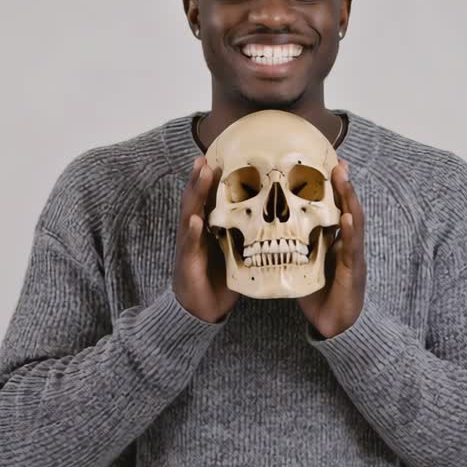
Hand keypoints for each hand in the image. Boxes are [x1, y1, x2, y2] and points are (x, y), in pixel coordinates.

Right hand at [173, 156, 239, 323]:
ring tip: (202, 174)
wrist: (202, 310)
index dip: (213, 178)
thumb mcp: (236, 251)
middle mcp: (195, 233)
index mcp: (207, 228)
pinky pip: (190, 246)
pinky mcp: (187, 264)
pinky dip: (193, 232)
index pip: (209, 198)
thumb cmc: (220, 278)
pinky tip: (195, 221)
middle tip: (205, 158)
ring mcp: (189, 247)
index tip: (219, 156)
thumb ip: (248, 232)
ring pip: (190, 215)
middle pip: (196, 200)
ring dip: (195, 193)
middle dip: (200, 178)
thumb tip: (279, 216)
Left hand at [298, 160, 365, 338]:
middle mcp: (348, 244)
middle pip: (349, 208)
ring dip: (350, 198)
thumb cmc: (318, 294)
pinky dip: (350, 232)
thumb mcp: (304, 263)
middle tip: (339, 163)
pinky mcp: (352, 272)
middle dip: (344, 185)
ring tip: (344, 178)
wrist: (334, 326)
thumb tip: (267, 227)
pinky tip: (348, 218)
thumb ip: (295, 245)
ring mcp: (353, 256)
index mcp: (336, 240)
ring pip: (355, 222)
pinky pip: (351, 249)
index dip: (333, 188)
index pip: (336, 209)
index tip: (328, 164)